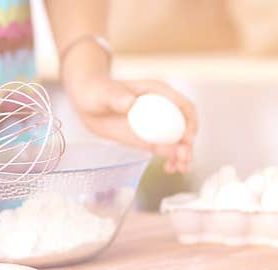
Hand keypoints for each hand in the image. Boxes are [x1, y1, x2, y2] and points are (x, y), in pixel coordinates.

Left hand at [67, 77, 196, 173]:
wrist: (88, 102)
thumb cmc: (98, 91)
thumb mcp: (105, 94)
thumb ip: (117, 98)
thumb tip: (130, 103)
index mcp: (159, 92)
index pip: (184, 106)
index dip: (189, 123)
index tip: (186, 139)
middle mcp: (163, 108)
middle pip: (185, 127)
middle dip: (188, 145)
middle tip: (183, 160)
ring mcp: (157, 124)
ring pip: (177, 141)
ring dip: (182, 156)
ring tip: (179, 169)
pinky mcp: (148, 137)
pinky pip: (165, 149)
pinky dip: (170, 159)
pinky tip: (169, 169)